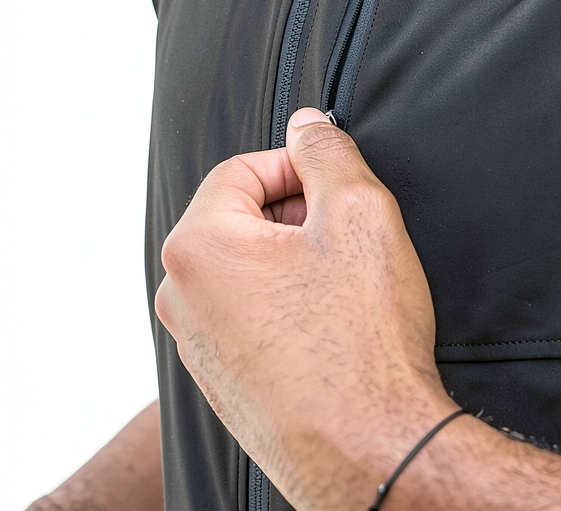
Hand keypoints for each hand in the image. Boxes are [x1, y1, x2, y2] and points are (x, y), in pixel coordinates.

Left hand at [154, 109, 457, 510]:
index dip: (299, 166)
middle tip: (352, 235)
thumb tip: (307, 124)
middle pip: (240, 216)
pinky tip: (333, 322)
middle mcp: (181, 296)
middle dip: (298, 213)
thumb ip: (328, 153)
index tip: (341, 186)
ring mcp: (195, 344)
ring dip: (295, 258)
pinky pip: (249, 311)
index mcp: (199, 246)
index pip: (242, 169)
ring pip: (247, 265)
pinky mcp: (221, 378)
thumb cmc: (361, 338)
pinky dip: (288, 300)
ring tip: (347, 283)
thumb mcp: (360, 214)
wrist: (366, 450)